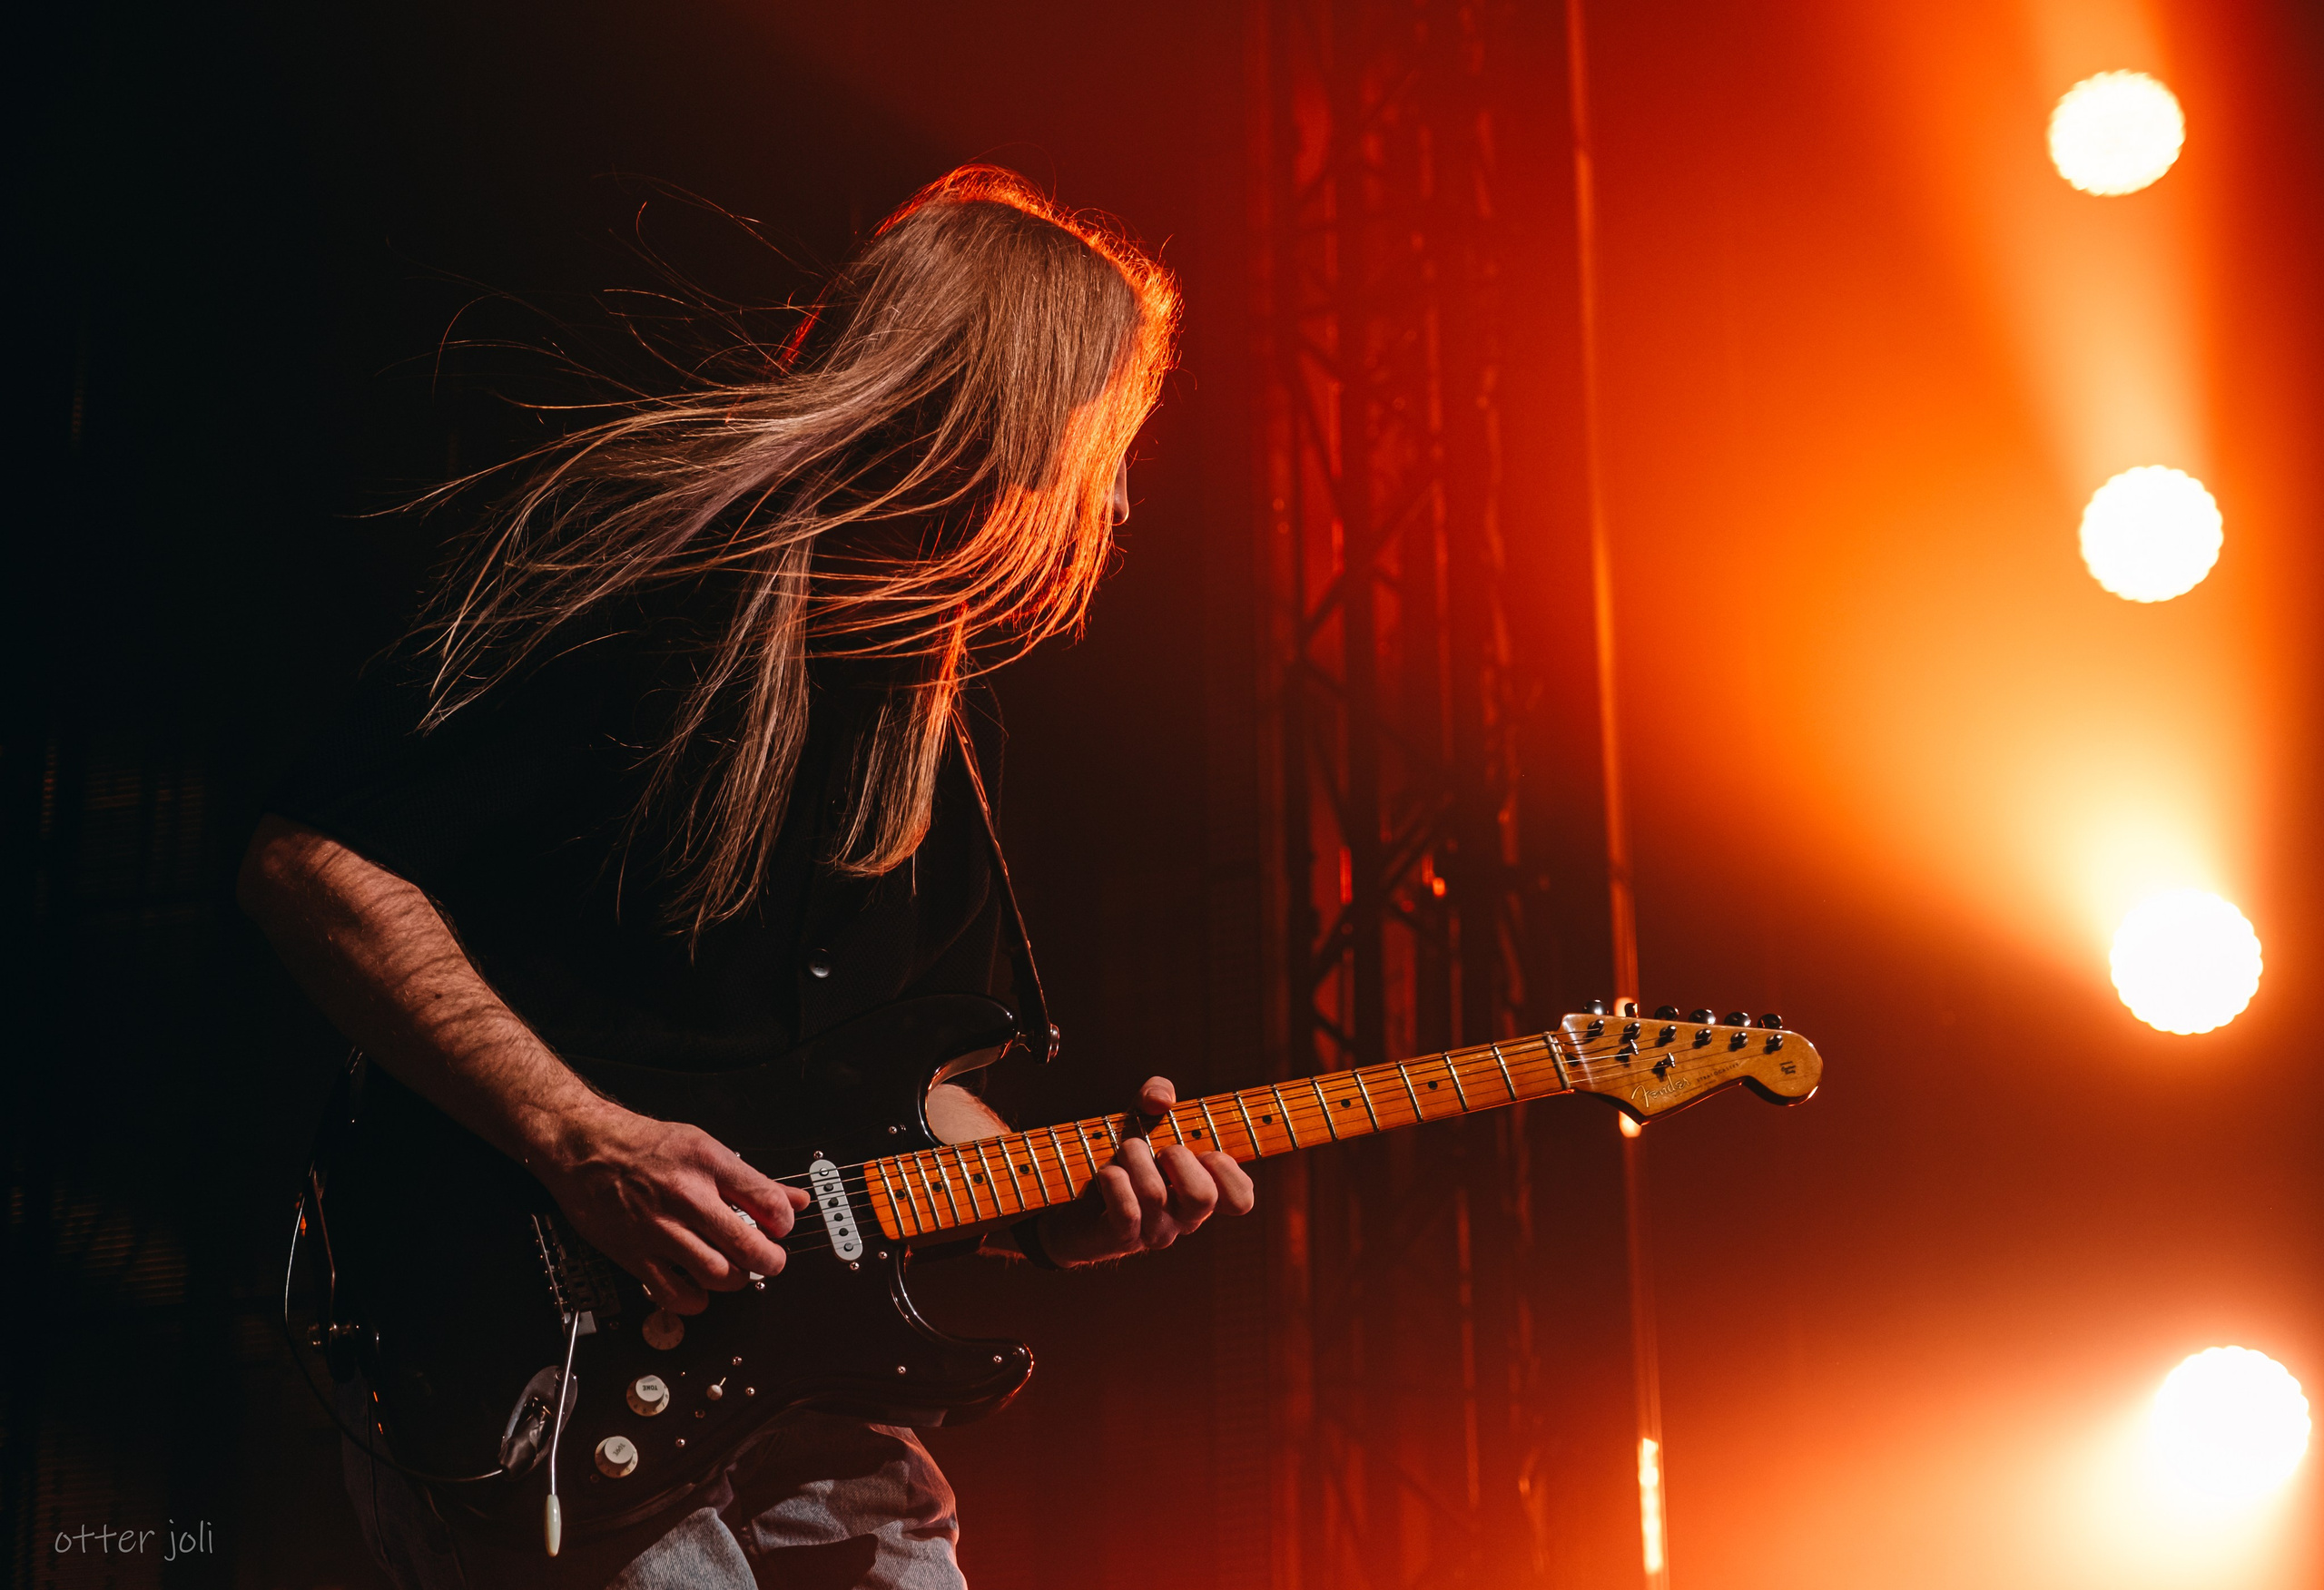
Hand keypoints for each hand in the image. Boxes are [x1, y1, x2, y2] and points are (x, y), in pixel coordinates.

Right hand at [536, 1103, 809, 1314]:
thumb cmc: (643, 1146)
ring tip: (736, 1271)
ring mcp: (659, 1228)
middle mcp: (686, 1196)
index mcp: (709, 1164)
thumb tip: (795, 1200)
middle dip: (770, 1261)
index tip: (781, 1228)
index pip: (767, 1201)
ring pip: (718, 1274)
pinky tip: (700, 1289)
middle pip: (748, 1246)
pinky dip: (696, 1300)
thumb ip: (752, 1180)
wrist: (584, 1147)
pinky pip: (675, 1294)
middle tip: (770, 1260)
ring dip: (737, 1280)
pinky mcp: (635, 1254)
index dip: (784, 1223)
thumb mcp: (704, 1147)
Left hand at [1032, 1077, 1256, 1265]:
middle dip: (1178, 1159)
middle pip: (1203, 1197)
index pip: (1241, 1200)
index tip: (1203, 1151)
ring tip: (1123, 1150)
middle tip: (1160, 1150)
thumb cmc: (1121, 1155)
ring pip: (1155, 1195)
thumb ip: (1156, 1092)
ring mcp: (1154, 1232)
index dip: (1229, 1171)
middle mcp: (1184, 1219)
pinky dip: (1113, 1180)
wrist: (1073, 1193)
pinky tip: (1107, 1172)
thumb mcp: (1140, 1116)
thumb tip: (1162, 1100)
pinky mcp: (1122, 1238)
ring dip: (1134, 1158)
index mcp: (1202, 1192)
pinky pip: (1126, 1211)